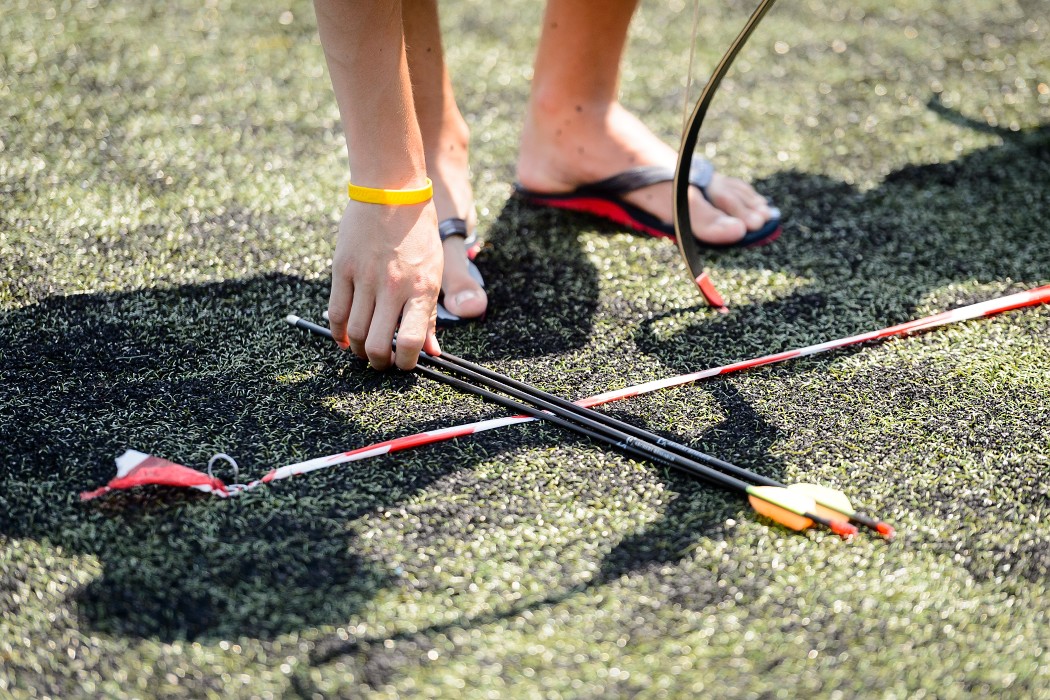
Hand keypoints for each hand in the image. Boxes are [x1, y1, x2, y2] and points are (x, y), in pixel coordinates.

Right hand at [327, 199, 442, 370]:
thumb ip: (430, 315)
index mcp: (420, 290)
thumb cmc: (418, 234)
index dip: (406, 362)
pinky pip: (336, 312)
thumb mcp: (434, 273)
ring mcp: (364, 279)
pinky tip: (344, 336)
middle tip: (381, 361)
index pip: (410, 342)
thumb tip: (430, 350)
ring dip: (358, 349)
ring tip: (364, 349)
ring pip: (354, 333)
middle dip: (379, 362)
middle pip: (377, 345)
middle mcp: (392, 287)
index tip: (404, 363)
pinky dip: (338, 331)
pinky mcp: (342, 269)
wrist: (392, 193)